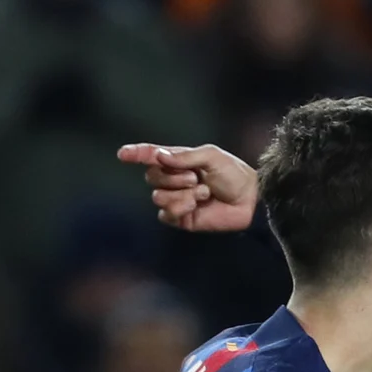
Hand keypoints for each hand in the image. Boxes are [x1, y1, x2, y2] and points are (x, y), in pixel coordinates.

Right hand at [119, 143, 257, 232]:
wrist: (249, 200)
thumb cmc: (234, 175)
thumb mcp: (210, 157)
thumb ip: (184, 156)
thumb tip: (158, 156)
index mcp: (180, 161)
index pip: (151, 156)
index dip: (136, 154)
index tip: (122, 154)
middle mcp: (174, 179)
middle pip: (151, 176)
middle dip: (173, 177)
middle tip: (196, 178)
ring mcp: (177, 199)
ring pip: (157, 196)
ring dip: (181, 193)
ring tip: (203, 193)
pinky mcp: (181, 218)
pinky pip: (165, 213)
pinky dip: (180, 207)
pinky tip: (196, 205)